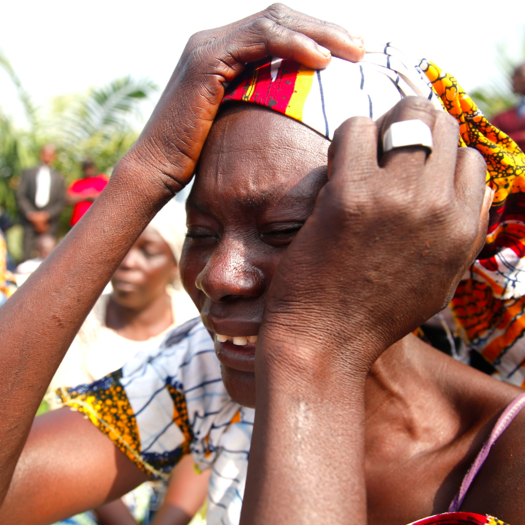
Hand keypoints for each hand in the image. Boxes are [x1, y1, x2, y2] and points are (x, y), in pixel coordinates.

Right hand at [120, 4, 364, 195]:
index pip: (277, 28)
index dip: (316, 35)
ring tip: (352, 52)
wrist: (155, 171)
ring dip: (319, 33)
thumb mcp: (236, 123)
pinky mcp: (205, 60)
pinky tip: (321, 61)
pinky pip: (259, 40)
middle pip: (280, 16)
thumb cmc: (194, 160)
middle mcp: (213, 40)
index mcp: (222, 51)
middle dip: (325, 28)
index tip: (350, 54)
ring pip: (274, 20)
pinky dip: (293, 46)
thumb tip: (299, 112)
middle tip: (361, 48)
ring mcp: (207, 45)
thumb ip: (261, 103)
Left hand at [260, 97, 489, 375]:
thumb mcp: (439, 281)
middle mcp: (438, 208)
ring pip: (405, 116)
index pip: (469, 159)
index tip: (407, 165)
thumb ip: (463, 234)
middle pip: (442, 125)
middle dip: (411, 126)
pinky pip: (356, 130)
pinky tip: (334, 166)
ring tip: (358, 155)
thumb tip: (478, 191)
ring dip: (379, 127)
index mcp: (463, 229)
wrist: (324, 342)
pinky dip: (345, 139)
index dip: (437, 156)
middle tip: (381, 146)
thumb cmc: (373, 315)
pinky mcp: (351, 196)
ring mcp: (396, 199)